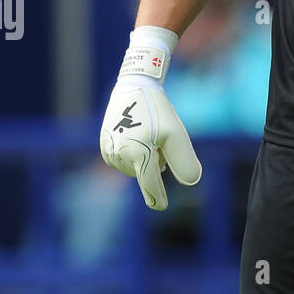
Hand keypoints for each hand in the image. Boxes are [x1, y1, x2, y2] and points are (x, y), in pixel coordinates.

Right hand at [100, 81, 200, 210]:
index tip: (161, 206)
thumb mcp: (177, 134)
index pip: (150, 184)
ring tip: (146, 133)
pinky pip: (123, 160)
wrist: (134, 86)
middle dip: (155, 162)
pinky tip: (136, 134)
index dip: (157, 197)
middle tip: (158, 139)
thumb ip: (184, 160)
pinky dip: (133, 153)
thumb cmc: (158, 111)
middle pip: (145, 174)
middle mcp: (119, 156)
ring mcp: (108, 151)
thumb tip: (190, 181)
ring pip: (133, 168)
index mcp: (138, 154)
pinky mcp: (103, 145)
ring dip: (144, 157)